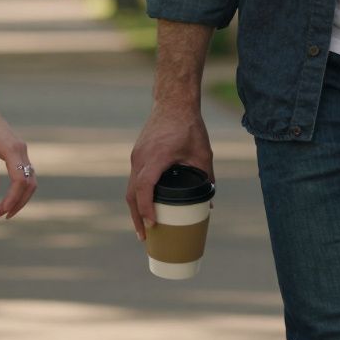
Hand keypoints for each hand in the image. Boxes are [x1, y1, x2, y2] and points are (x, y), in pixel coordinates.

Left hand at [0, 99, 36, 218]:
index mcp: (12, 149)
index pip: (20, 181)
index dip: (12, 199)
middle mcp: (21, 149)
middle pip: (30, 183)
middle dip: (18, 202)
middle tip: (0, 216)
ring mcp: (21, 149)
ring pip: (30, 179)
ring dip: (20, 197)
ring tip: (5, 211)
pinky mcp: (17, 149)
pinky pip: (25, 172)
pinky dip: (20, 187)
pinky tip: (9, 196)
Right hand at [127, 101, 212, 240]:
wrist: (173, 102)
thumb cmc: (189, 126)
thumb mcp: (202, 153)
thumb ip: (207, 178)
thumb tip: (209, 204)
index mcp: (156, 157)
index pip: (144, 187)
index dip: (146, 208)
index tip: (152, 226)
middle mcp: (141, 158)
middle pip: (131, 194)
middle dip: (137, 218)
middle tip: (145, 238)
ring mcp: (136, 156)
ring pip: (130, 187)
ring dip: (135, 208)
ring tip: (143, 228)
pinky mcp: (137, 154)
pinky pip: (133, 179)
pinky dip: (137, 195)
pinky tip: (144, 206)